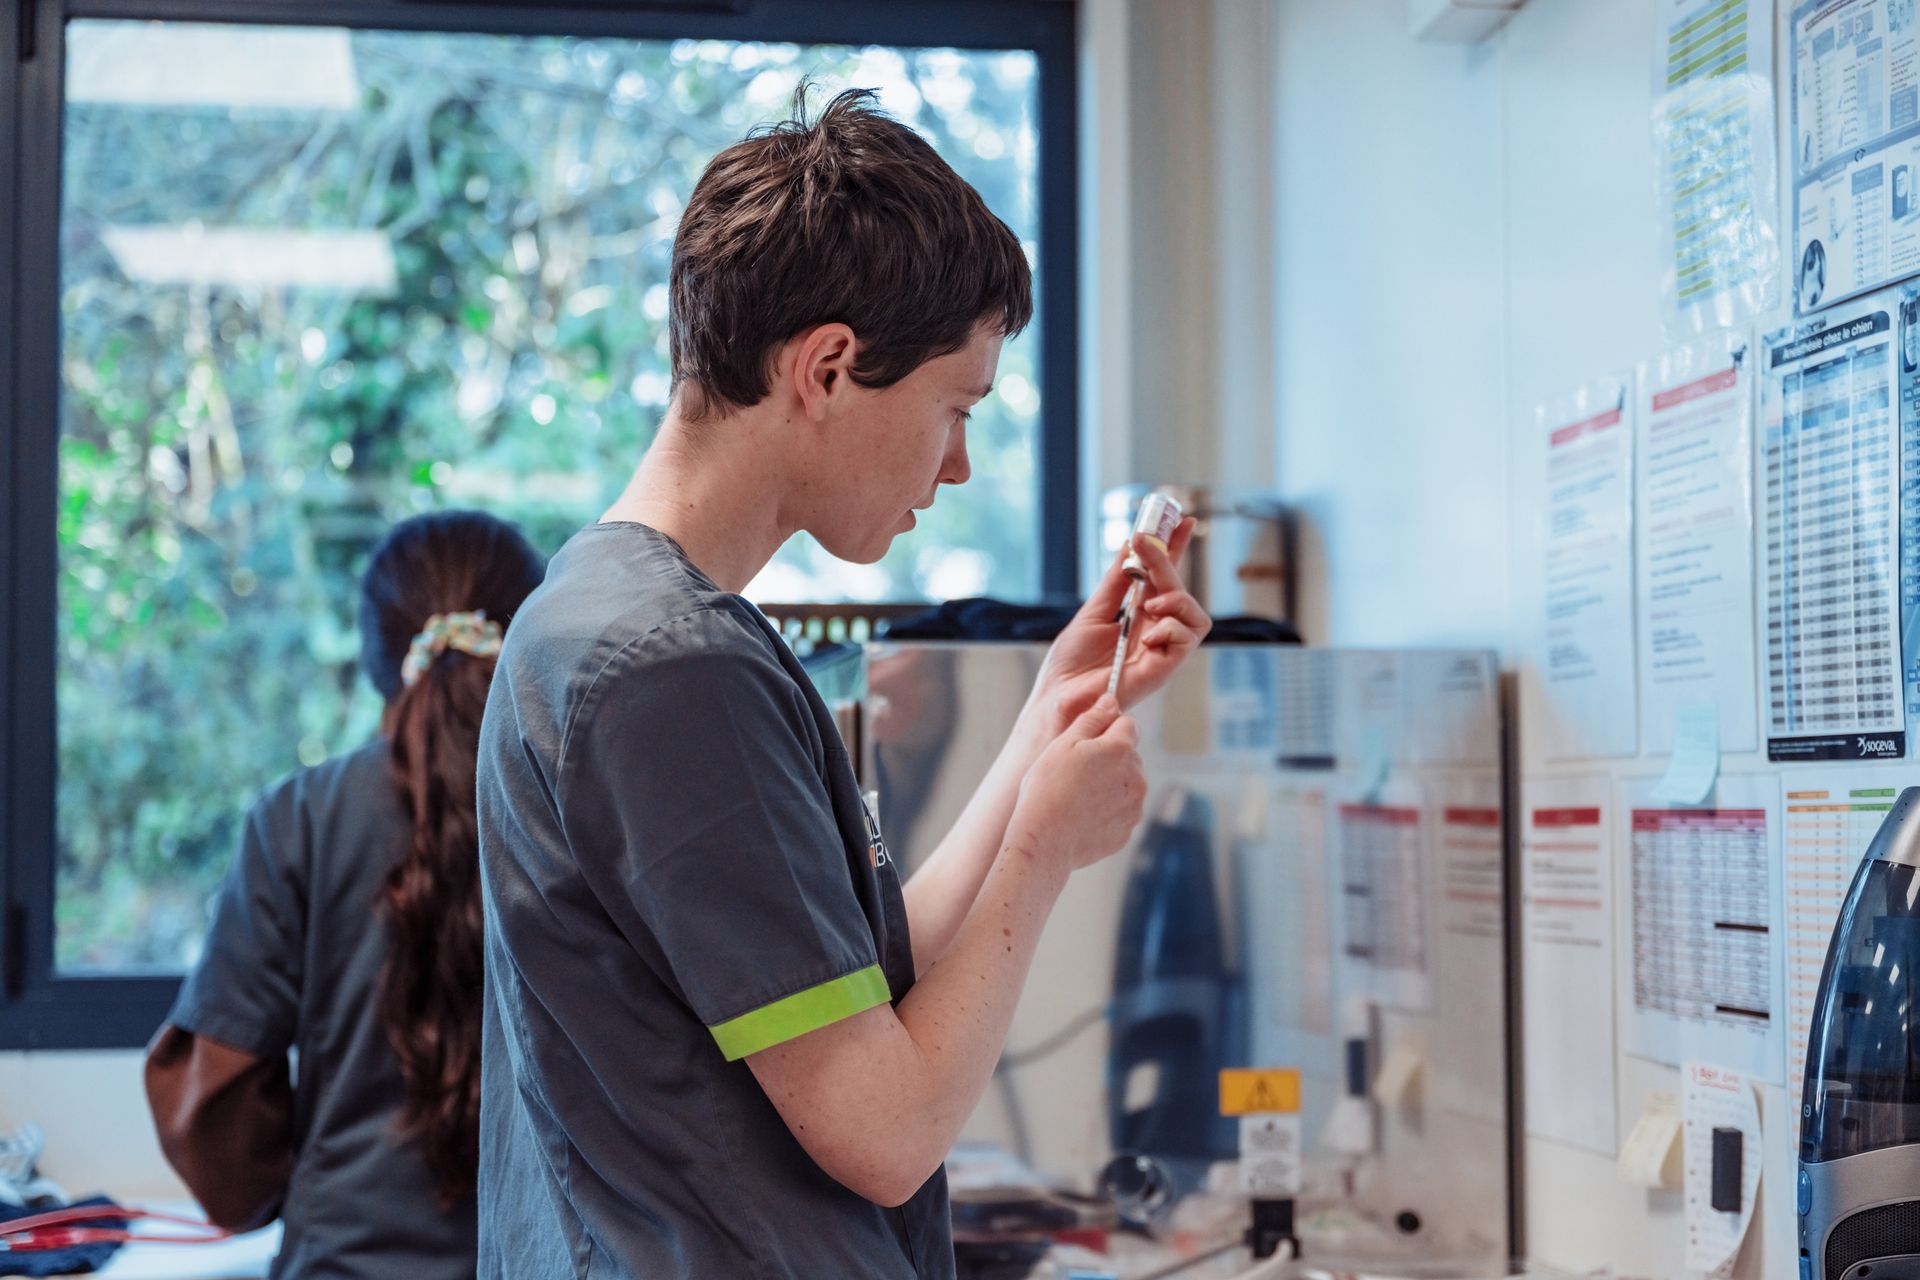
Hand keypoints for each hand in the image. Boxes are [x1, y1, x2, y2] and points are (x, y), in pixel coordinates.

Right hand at [1007, 696, 1145, 875]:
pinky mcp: (1127, 830)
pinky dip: (1106, 810)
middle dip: (1108, 757)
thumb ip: (1092, 719)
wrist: (1045, 842)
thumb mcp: (1064, 743)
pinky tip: (1081, 815)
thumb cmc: (1048, 789)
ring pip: (1126, 784)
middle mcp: (1137, 777)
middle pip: (1128, 755)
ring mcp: (1134, 806)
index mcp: (1121, 749)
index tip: (1085, 741)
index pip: (1127, 724)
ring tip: (1076, 795)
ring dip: (1108, 784)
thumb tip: (1111, 701)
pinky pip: (1120, 811)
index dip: (1106, 728)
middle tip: (1075, 771)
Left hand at [1029, 518, 1211, 729]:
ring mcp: (1162, 650)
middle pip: (1178, 588)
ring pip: (1195, 613)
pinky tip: (1149, 632)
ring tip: (1150, 602)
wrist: (1059, 699)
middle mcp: (1155, 631)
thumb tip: (1130, 544)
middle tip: (1146, 541)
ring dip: (1176, 597)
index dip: (1175, 548)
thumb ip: (1115, 581)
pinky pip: (1188, 638)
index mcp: (1138, 616)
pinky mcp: (1165, 668)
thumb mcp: (1093, 611)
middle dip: (1167, 560)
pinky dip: (1172, 626)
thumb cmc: (1070, 665)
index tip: (1183, 518)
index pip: (1164, 577)